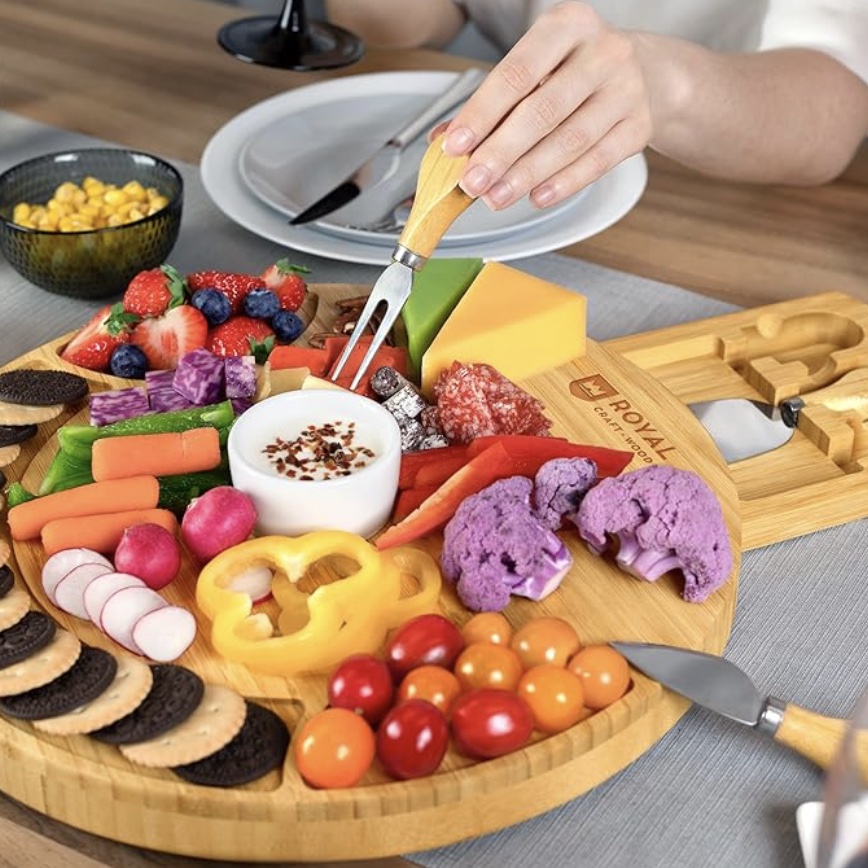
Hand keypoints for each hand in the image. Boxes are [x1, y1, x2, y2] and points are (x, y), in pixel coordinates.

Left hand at [440, 2, 651, 209]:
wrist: (645, 72)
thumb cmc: (576, 69)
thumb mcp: (535, 69)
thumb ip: (492, 103)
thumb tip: (445, 140)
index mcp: (567, 25)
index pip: (516, 74)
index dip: (482, 114)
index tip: (455, 145)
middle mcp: (602, 52)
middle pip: (543, 111)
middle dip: (501, 152)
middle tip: (473, 182)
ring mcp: (627, 89)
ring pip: (570, 140)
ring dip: (527, 174)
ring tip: (497, 197)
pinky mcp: (639, 126)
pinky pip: (598, 161)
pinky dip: (564, 183)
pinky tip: (537, 196)